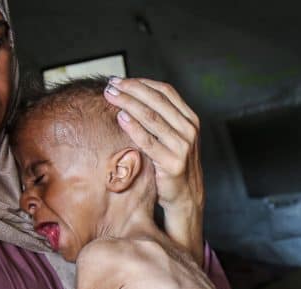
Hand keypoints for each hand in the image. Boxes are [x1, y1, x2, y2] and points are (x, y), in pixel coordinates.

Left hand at [103, 77, 204, 263]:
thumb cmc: (172, 164)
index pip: (166, 91)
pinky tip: (120, 118)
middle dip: (131, 90)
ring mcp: (183, 146)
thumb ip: (159, 118)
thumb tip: (131, 95)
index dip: (142, 83)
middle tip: (111, 85)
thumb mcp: (172, 137)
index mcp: (190, 119)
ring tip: (111, 96)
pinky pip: (149, 141)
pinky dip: (134, 127)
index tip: (121, 80)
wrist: (185, 197)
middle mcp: (189, 130)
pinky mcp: (173, 163)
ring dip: (128, 104)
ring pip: (152, 118)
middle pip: (157, 101)